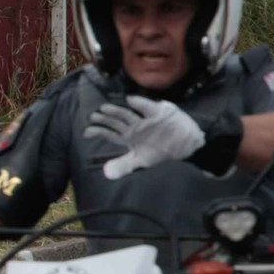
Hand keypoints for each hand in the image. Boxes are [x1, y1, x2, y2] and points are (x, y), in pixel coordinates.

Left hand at [88, 95, 206, 181]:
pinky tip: (130, 100)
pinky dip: (140, 104)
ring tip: (104, 109)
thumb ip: (124, 165)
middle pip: (116, 122)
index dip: (99, 132)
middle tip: (93, 116)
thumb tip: (106, 174)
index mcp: (129, 137)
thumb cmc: (163, 151)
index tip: (86, 132)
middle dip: (104, 119)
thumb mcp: (142, 161)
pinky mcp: (159, 113)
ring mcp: (146, 119)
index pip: (110, 134)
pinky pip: (148, 108)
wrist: (187, 145)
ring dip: (117, 111)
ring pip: (128, 115)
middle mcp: (135, 127)